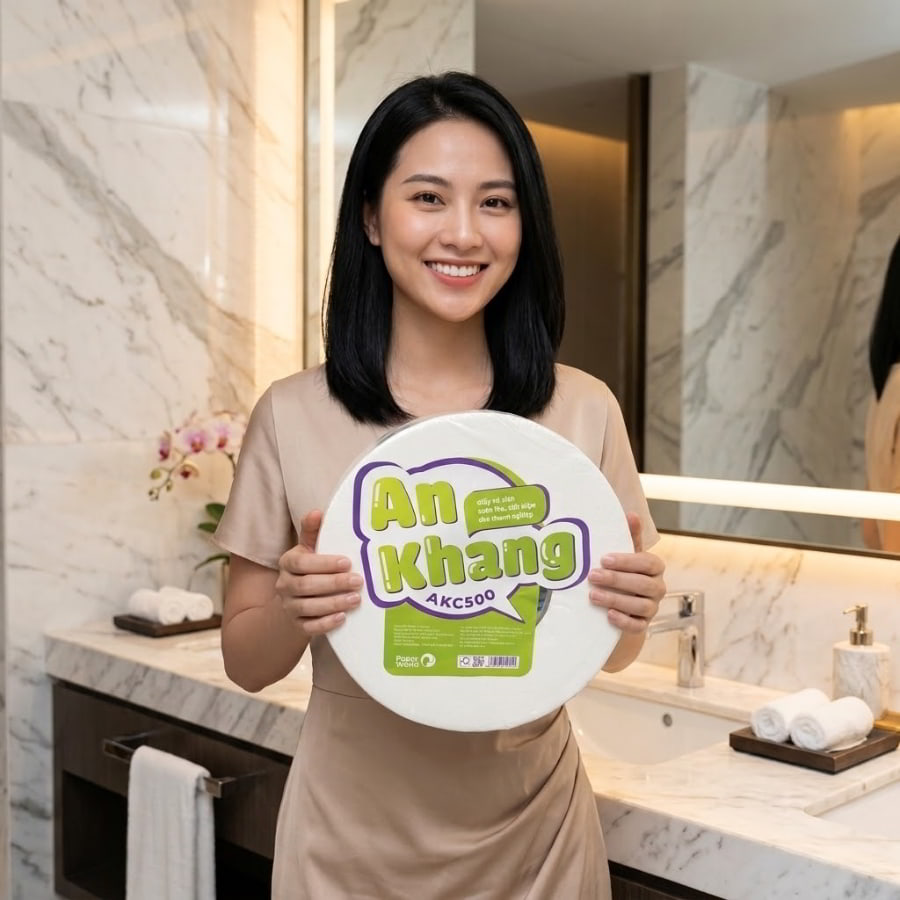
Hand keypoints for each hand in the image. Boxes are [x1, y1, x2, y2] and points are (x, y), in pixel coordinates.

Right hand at [275, 510, 361, 635]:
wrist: (295, 602)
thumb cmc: (310, 569)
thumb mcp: (309, 549)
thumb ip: (312, 531)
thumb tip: (317, 511)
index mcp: (287, 563)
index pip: (301, 563)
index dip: (324, 563)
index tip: (347, 562)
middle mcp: (284, 585)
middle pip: (306, 585)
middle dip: (334, 583)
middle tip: (359, 581)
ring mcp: (289, 607)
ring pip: (308, 607)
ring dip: (334, 603)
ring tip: (356, 599)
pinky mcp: (297, 626)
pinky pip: (309, 627)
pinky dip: (326, 624)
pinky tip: (342, 618)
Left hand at [587, 513, 665, 632]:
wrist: (623, 605)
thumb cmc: (624, 573)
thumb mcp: (626, 555)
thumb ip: (630, 537)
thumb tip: (631, 514)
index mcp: (655, 568)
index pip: (647, 563)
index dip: (627, 561)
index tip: (604, 559)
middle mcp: (657, 588)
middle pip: (643, 585)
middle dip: (616, 580)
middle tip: (593, 576)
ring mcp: (652, 608)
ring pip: (640, 606)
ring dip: (616, 600)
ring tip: (593, 595)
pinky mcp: (643, 625)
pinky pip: (638, 626)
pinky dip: (624, 621)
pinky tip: (608, 615)